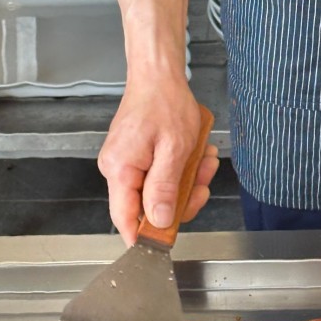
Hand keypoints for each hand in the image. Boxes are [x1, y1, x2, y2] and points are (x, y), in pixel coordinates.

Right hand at [98, 78, 218, 244]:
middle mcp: (116, 169)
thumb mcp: (174, 148)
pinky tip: (195, 153)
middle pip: (148, 206)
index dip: (144, 237)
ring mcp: (125, 163)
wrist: (158, 75)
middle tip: (203, 180)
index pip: (124, 218)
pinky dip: (180, 168)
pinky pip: (158, 174)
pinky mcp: (135, 157)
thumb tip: (160, 221)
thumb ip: (165, 188)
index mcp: (120, 169)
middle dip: (182, 196)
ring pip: (158, 190)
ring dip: (186, 179)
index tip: (165, 245)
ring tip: (204, 158)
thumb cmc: (165, 102)